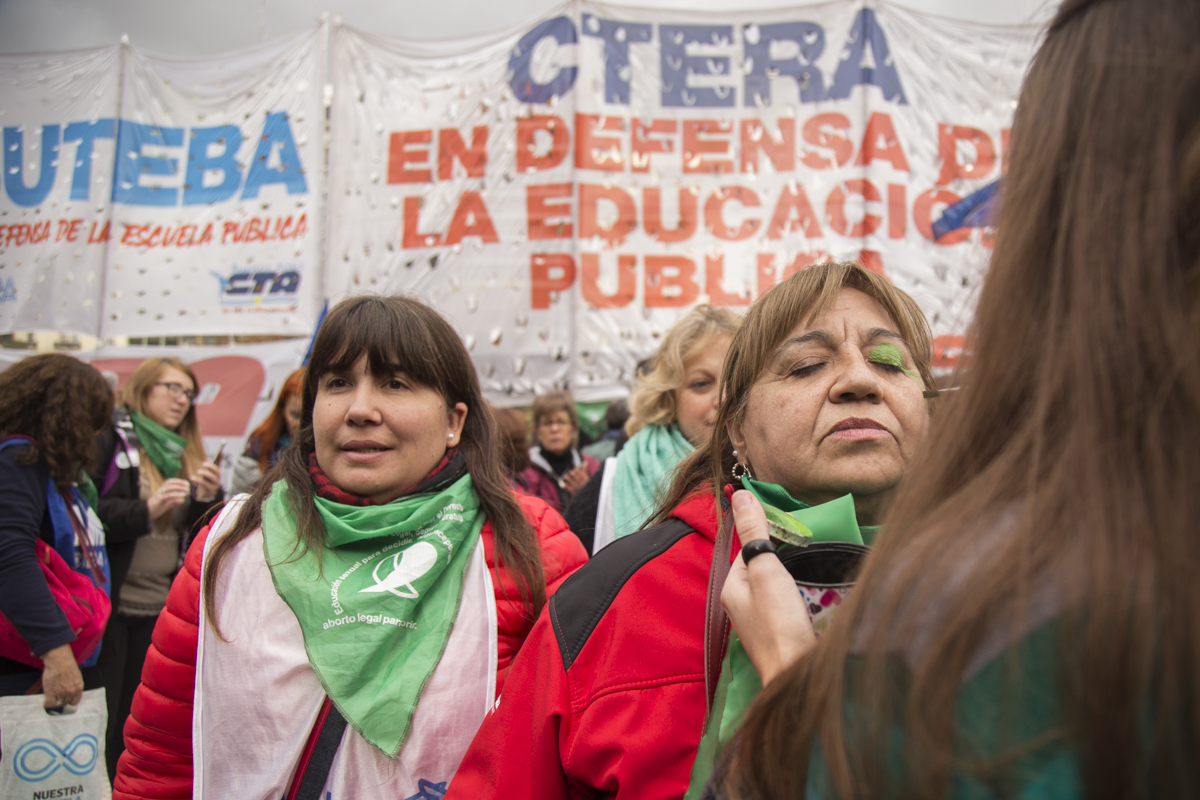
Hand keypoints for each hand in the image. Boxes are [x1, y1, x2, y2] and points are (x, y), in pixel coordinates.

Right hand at [40, 644, 82, 708]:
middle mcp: (71, 692)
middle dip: (61, 701)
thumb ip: (74, 685)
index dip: (69, 701)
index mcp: (79, 688)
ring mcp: (61, 694)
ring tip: (52, 696)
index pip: (75, 701)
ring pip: (57, 704)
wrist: (59, 661)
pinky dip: (47, 704)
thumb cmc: (68, 666)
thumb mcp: (76, 677)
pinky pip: (49, 704)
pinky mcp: (51, 693)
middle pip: (65, 702)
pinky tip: (47, 700)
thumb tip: (69, 692)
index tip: (65, 699)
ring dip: (54, 701)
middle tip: (57, 696)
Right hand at [147, 478, 190, 519]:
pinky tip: (182, 496)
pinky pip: (168, 495)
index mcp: (161, 490)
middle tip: (188, 485)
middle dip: (179, 482)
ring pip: (169, 487)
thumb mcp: (166, 505)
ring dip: (179, 488)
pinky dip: (176, 495)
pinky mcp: (158, 499)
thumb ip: (174, 502)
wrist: (145, 513)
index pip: (170, 482)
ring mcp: (158, 494)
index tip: (186, 483)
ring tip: (187, 490)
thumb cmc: (155, 508)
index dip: (178, 481)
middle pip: (170, 482)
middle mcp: (160, 490)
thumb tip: (182, 500)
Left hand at [190, 461, 220, 502]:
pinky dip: (198, 480)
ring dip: (205, 474)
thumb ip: (208, 468)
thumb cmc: (206, 483)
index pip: (219, 464)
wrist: (205, 496)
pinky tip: (192, 478)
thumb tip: (208, 458)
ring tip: (198, 471)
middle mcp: (218, 479)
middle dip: (211, 467)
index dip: (221, 459)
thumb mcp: (207, 475)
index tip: (220, 451)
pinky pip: (205, 484)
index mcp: (217, 474)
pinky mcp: (210, 490)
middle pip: (217, 472)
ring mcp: (215, 485)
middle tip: (203, 464)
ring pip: (212, 478)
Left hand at [561, 466, 589, 495]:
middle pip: (579, 481)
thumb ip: (585, 470)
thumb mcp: (586, 478)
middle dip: (575, 476)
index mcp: (588, 483)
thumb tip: (585, 461)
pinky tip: (563, 485)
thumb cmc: (586, 486)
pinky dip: (567, 488)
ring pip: (574, 486)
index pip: (584, 477)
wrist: (587, 498)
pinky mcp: (575, 496)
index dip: (579, 472)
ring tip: (566, 477)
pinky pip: (571, 492)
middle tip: (571, 472)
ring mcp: (580, 492)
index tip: (575, 468)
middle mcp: (585, 487)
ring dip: (570, 481)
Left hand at [721, 490, 816, 685]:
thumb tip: (741, 497)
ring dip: (791, 574)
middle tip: (806, 545)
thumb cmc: (779, 624)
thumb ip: (754, 535)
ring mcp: (758, 622)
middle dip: (781, 555)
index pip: (746, 549)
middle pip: (760, 567)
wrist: (796, 676)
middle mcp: (739, 605)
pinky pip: (784, 603)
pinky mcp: (777, 634)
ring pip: (773, 585)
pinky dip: (796, 594)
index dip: (767, 535)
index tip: (792, 526)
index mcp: (731, 588)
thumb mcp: (766, 571)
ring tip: (813, 566)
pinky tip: (812, 596)